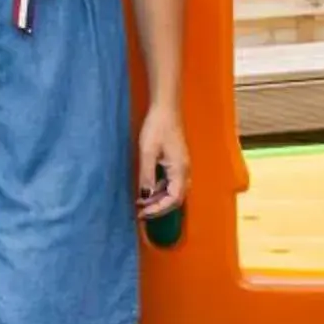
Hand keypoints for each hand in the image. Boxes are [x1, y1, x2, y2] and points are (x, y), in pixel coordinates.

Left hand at [136, 103, 189, 217]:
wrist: (166, 109)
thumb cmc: (157, 127)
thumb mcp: (147, 152)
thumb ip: (146, 176)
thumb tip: (144, 197)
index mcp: (179, 171)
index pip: (173, 199)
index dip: (158, 210)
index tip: (142, 213)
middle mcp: (184, 172)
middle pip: (175, 199)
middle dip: (158, 208)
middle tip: (140, 212)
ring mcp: (181, 167)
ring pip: (173, 191)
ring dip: (158, 199)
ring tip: (140, 203)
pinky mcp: (177, 162)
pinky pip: (170, 183)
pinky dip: (159, 189)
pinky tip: (146, 188)